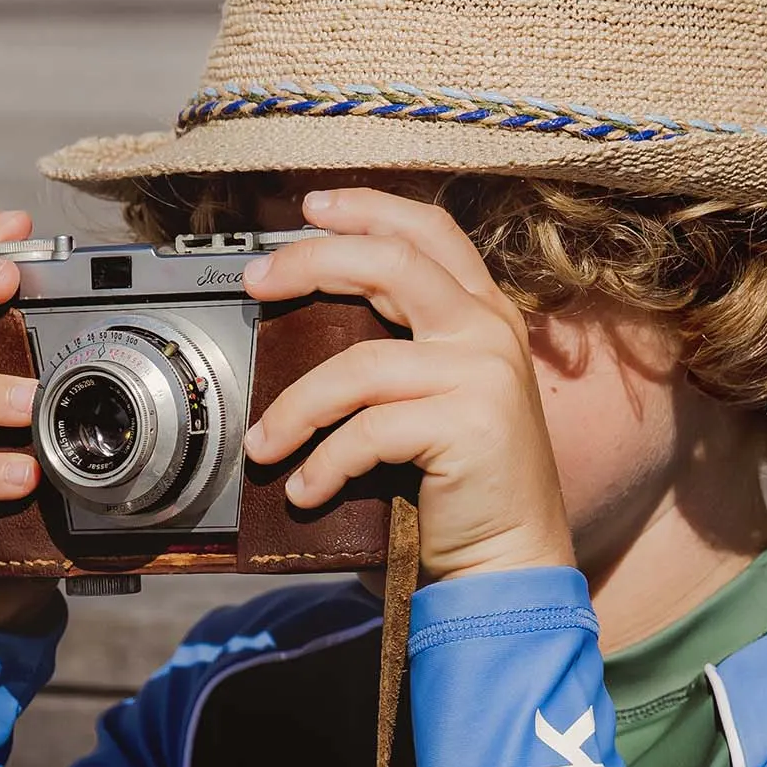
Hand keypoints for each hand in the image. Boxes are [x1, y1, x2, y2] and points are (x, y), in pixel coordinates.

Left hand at [240, 187, 575, 581]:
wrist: (509, 557)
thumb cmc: (463, 484)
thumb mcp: (438, 395)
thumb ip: (404, 346)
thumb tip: (311, 316)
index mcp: (484, 315)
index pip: (427, 233)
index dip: (367, 210)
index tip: (309, 209)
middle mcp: (489, 332)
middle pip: (390, 264)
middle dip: (312, 263)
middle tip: (257, 283)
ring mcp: (483, 376)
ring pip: (358, 366)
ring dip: (294, 408)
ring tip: (263, 444)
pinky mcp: (468, 426)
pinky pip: (366, 432)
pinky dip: (324, 463)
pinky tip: (306, 488)